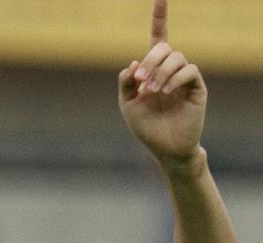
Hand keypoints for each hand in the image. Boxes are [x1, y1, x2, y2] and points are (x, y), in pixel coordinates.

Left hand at [118, 0, 206, 162]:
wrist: (164, 147)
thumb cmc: (146, 126)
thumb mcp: (127, 104)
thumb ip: (125, 83)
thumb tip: (133, 62)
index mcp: (153, 69)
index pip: (158, 37)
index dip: (159, 16)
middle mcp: (170, 69)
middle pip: (165, 47)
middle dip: (151, 60)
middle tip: (140, 80)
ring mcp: (184, 77)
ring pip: (177, 57)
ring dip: (160, 72)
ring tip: (152, 91)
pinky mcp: (197, 87)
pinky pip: (189, 70)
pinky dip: (174, 79)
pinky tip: (165, 92)